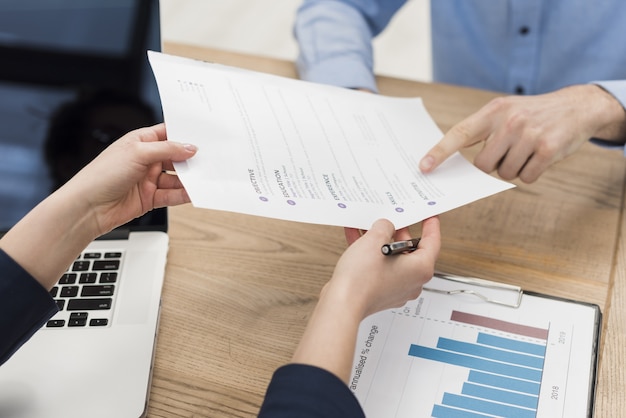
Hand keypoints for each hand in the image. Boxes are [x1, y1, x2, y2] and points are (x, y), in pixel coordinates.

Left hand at [65, 123, 196, 235]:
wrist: (87, 208)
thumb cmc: (101, 175)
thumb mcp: (138, 153)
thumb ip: (167, 149)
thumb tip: (190, 147)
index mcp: (140, 142)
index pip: (168, 134)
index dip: (184, 135)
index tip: (203, 137)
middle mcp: (145, 159)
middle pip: (176, 157)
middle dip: (190, 159)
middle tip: (208, 160)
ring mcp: (148, 179)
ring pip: (176, 178)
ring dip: (189, 179)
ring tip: (203, 178)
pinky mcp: (150, 198)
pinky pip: (172, 195)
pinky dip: (183, 194)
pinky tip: (193, 192)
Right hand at [330, 217, 439, 318]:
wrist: (342, 304)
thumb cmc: (362, 279)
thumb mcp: (374, 240)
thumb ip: (384, 227)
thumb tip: (385, 226)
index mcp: (420, 269)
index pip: (433, 241)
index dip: (430, 224)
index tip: (429, 216)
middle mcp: (413, 281)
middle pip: (412, 250)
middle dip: (399, 232)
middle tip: (394, 219)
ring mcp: (397, 288)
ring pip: (394, 259)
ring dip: (381, 242)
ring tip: (369, 228)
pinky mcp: (381, 292)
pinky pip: (381, 267)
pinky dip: (372, 254)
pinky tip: (357, 240)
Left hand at [419, 84, 625, 182]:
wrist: (577, 106)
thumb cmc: (532, 114)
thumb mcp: (505, 111)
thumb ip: (482, 132)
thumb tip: (459, 165)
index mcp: (492, 111)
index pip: (459, 134)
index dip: (439, 152)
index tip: (424, 167)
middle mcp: (509, 121)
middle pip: (483, 165)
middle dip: (493, 165)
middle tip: (509, 150)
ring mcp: (529, 135)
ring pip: (504, 174)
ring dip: (514, 169)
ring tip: (526, 150)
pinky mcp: (547, 149)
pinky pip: (526, 178)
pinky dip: (531, 173)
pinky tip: (539, 157)